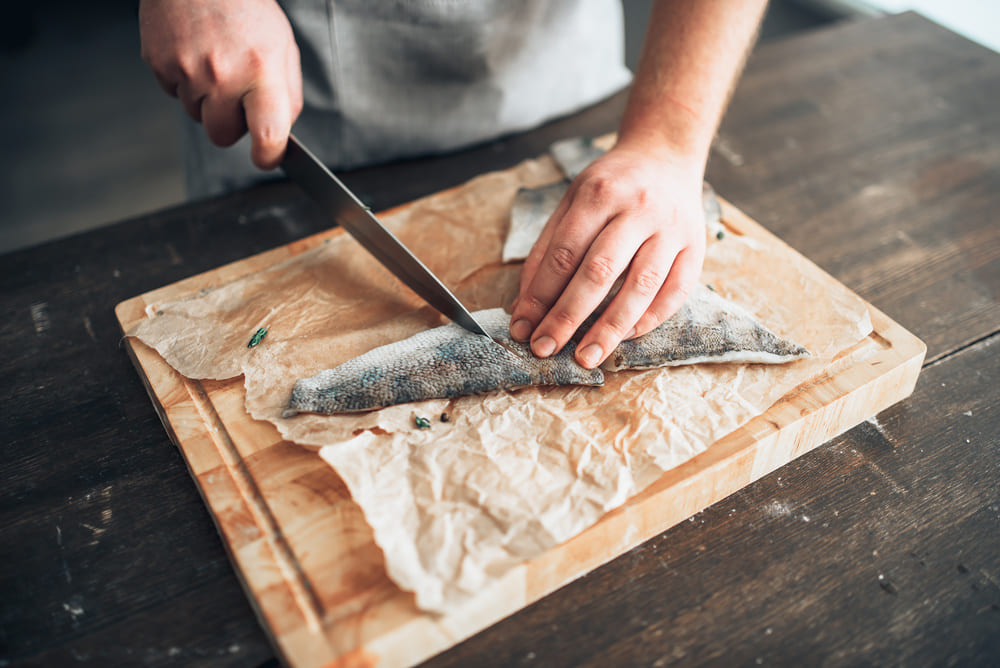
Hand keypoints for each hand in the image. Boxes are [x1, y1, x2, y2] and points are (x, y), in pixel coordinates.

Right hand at [139, 0, 302, 168]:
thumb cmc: (245, 8)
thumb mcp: (283, 47)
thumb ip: (287, 95)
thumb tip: (281, 134)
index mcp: (261, 70)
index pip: (268, 134)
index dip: (268, 156)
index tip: (267, 158)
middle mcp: (223, 74)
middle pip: (223, 136)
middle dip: (231, 125)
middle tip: (237, 96)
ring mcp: (187, 70)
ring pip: (197, 117)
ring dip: (207, 101)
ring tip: (215, 63)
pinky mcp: (159, 63)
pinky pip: (174, 94)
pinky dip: (185, 82)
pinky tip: (194, 54)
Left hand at [508, 142, 706, 368]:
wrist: (665, 154)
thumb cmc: (611, 185)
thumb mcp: (571, 202)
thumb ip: (547, 251)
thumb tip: (526, 307)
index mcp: (599, 193)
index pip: (564, 254)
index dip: (541, 296)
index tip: (524, 328)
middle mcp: (638, 209)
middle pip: (599, 271)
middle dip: (569, 316)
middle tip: (546, 348)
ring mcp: (671, 229)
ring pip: (641, 286)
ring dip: (611, 328)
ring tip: (587, 356)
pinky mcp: (696, 246)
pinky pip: (676, 291)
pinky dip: (650, 319)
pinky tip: (626, 337)